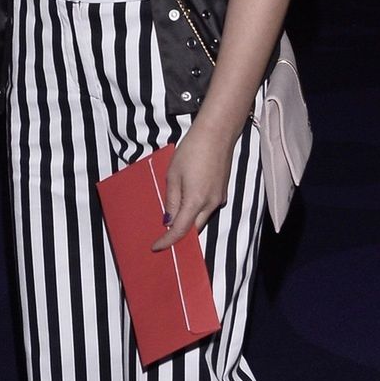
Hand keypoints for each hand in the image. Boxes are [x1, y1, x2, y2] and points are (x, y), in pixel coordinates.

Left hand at [151, 120, 231, 249]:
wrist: (217, 134)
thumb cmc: (192, 150)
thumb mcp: (173, 175)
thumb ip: (172, 200)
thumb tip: (169, 220)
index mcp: (196, 201)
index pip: (181, 230)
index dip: (168, 241)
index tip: (157, 247)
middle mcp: (211, 204)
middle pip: (194, 229)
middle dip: (180, 236)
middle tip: (163, 238)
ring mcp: (219, 199)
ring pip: (201, 220)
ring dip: (188, 223)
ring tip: (171, 222)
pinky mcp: (222, 192)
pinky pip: (207, 209)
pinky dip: (195, 213)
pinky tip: (185, 205)